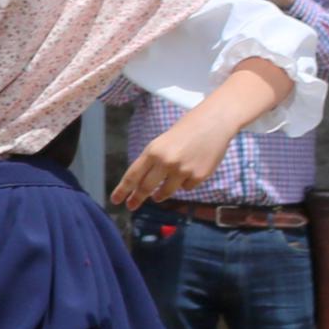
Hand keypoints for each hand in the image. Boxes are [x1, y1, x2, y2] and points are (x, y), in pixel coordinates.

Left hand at [111, 109, 230, 209]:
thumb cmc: (185, 131)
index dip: (123, 190)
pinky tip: (191, 169)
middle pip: (146, 188)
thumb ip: (152, 162)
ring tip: (158, 195)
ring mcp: (183, 170)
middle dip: (137, 199)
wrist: (213, 122)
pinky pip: (186, 187)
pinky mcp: (199, 176)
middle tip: (132, 206)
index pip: (133, 175)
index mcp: (153, 151)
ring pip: (165, 192)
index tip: (115, 200)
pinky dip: (185, 183)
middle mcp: (166, 162)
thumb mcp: (161, 143)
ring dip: (160, 195)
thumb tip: (141, 184)